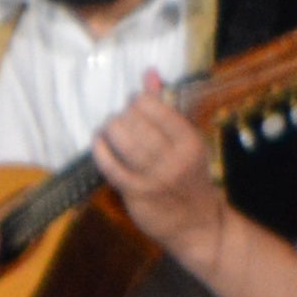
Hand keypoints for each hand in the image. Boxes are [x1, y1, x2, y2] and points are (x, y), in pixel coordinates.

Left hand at [86, 90, 238, 263]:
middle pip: (134, 121)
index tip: (134, 108)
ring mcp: (157, 175)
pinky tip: (99, 144)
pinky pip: (111, 166)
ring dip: (109, 131)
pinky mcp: (138, 192)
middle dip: (120, 117)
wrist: (197, 223)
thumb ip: (166, 107)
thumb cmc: (188, 176)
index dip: (137, 102)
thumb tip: (149, 73)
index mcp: (190, 140)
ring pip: (123, 141)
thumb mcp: (184, 141)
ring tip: (110, 132)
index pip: (154, 106)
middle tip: (120, 122)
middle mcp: (176, 157)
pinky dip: (100, 151)